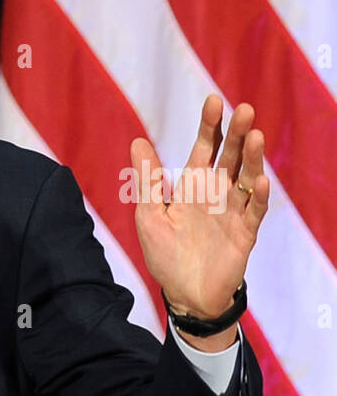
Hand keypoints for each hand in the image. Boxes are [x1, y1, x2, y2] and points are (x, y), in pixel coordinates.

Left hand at [129, 96, 268, 347]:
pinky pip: (255, 211)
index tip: (213, 101)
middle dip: (236, 134)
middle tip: (243, 109)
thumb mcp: (150, 215)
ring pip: (247, 178)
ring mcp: (234, 211)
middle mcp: (217, 193)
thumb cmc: (165, 255)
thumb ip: (148, 181)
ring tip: (254, 136)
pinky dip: (258, 197)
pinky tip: (259, 182)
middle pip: (230, 157)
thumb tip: (137, 141)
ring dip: (252, 158)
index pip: (204, 149)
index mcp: (193, 186)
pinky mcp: (245, 232)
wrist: (185, 294)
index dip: (209, 126)